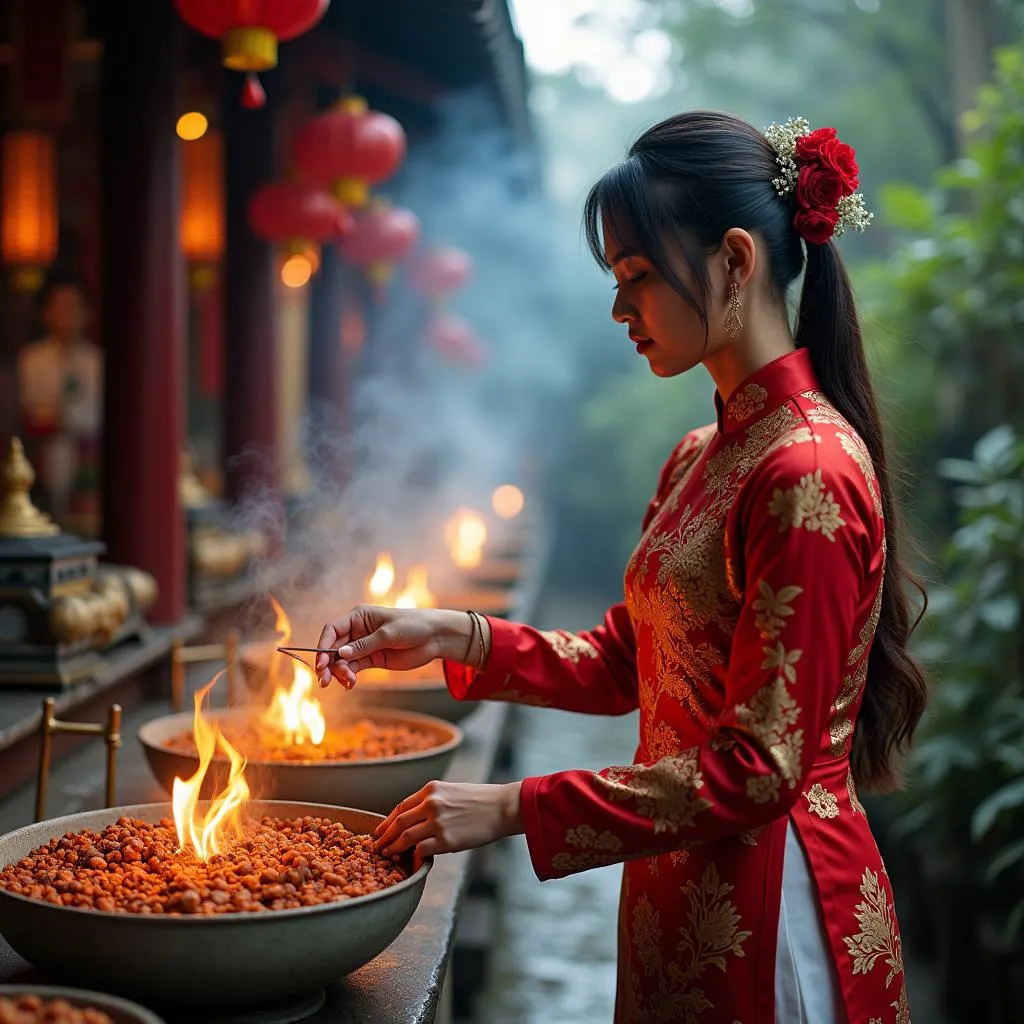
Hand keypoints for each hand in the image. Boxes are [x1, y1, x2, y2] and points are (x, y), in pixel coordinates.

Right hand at [315, 606, 473, 687]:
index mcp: (358, 616)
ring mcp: (363, 646)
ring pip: (341, 661)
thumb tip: (340, 655)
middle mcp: (357, 631)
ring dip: (339, 673)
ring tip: (348, 682)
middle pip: (333, 648)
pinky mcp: (372, 659)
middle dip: (328, 664)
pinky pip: (353, 668)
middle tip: (325, 681)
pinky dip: (349, 676)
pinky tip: (351, 683)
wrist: (435, 637)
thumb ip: (364, 645)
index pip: (332, 630)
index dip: (323, 646)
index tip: (321, 663)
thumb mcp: (388, 634)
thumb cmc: (414, 626)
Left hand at [374, 780, 523, 857]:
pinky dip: (413, 857)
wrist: (502, 807)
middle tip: (377, 847)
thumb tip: (413, 821)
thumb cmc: (479, 800)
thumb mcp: (451, 791)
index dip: (386, 821)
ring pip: (405, 838)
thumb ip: (431, 802)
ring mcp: (438, 822)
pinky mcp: (446, 841)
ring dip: (393, 849)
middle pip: (398, 823)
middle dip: (384, 837)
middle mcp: (431, 804)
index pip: (400, 807)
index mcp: (431, 789)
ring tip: (388, 856)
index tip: (379, 831)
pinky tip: (411, 861)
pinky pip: (421, 851)